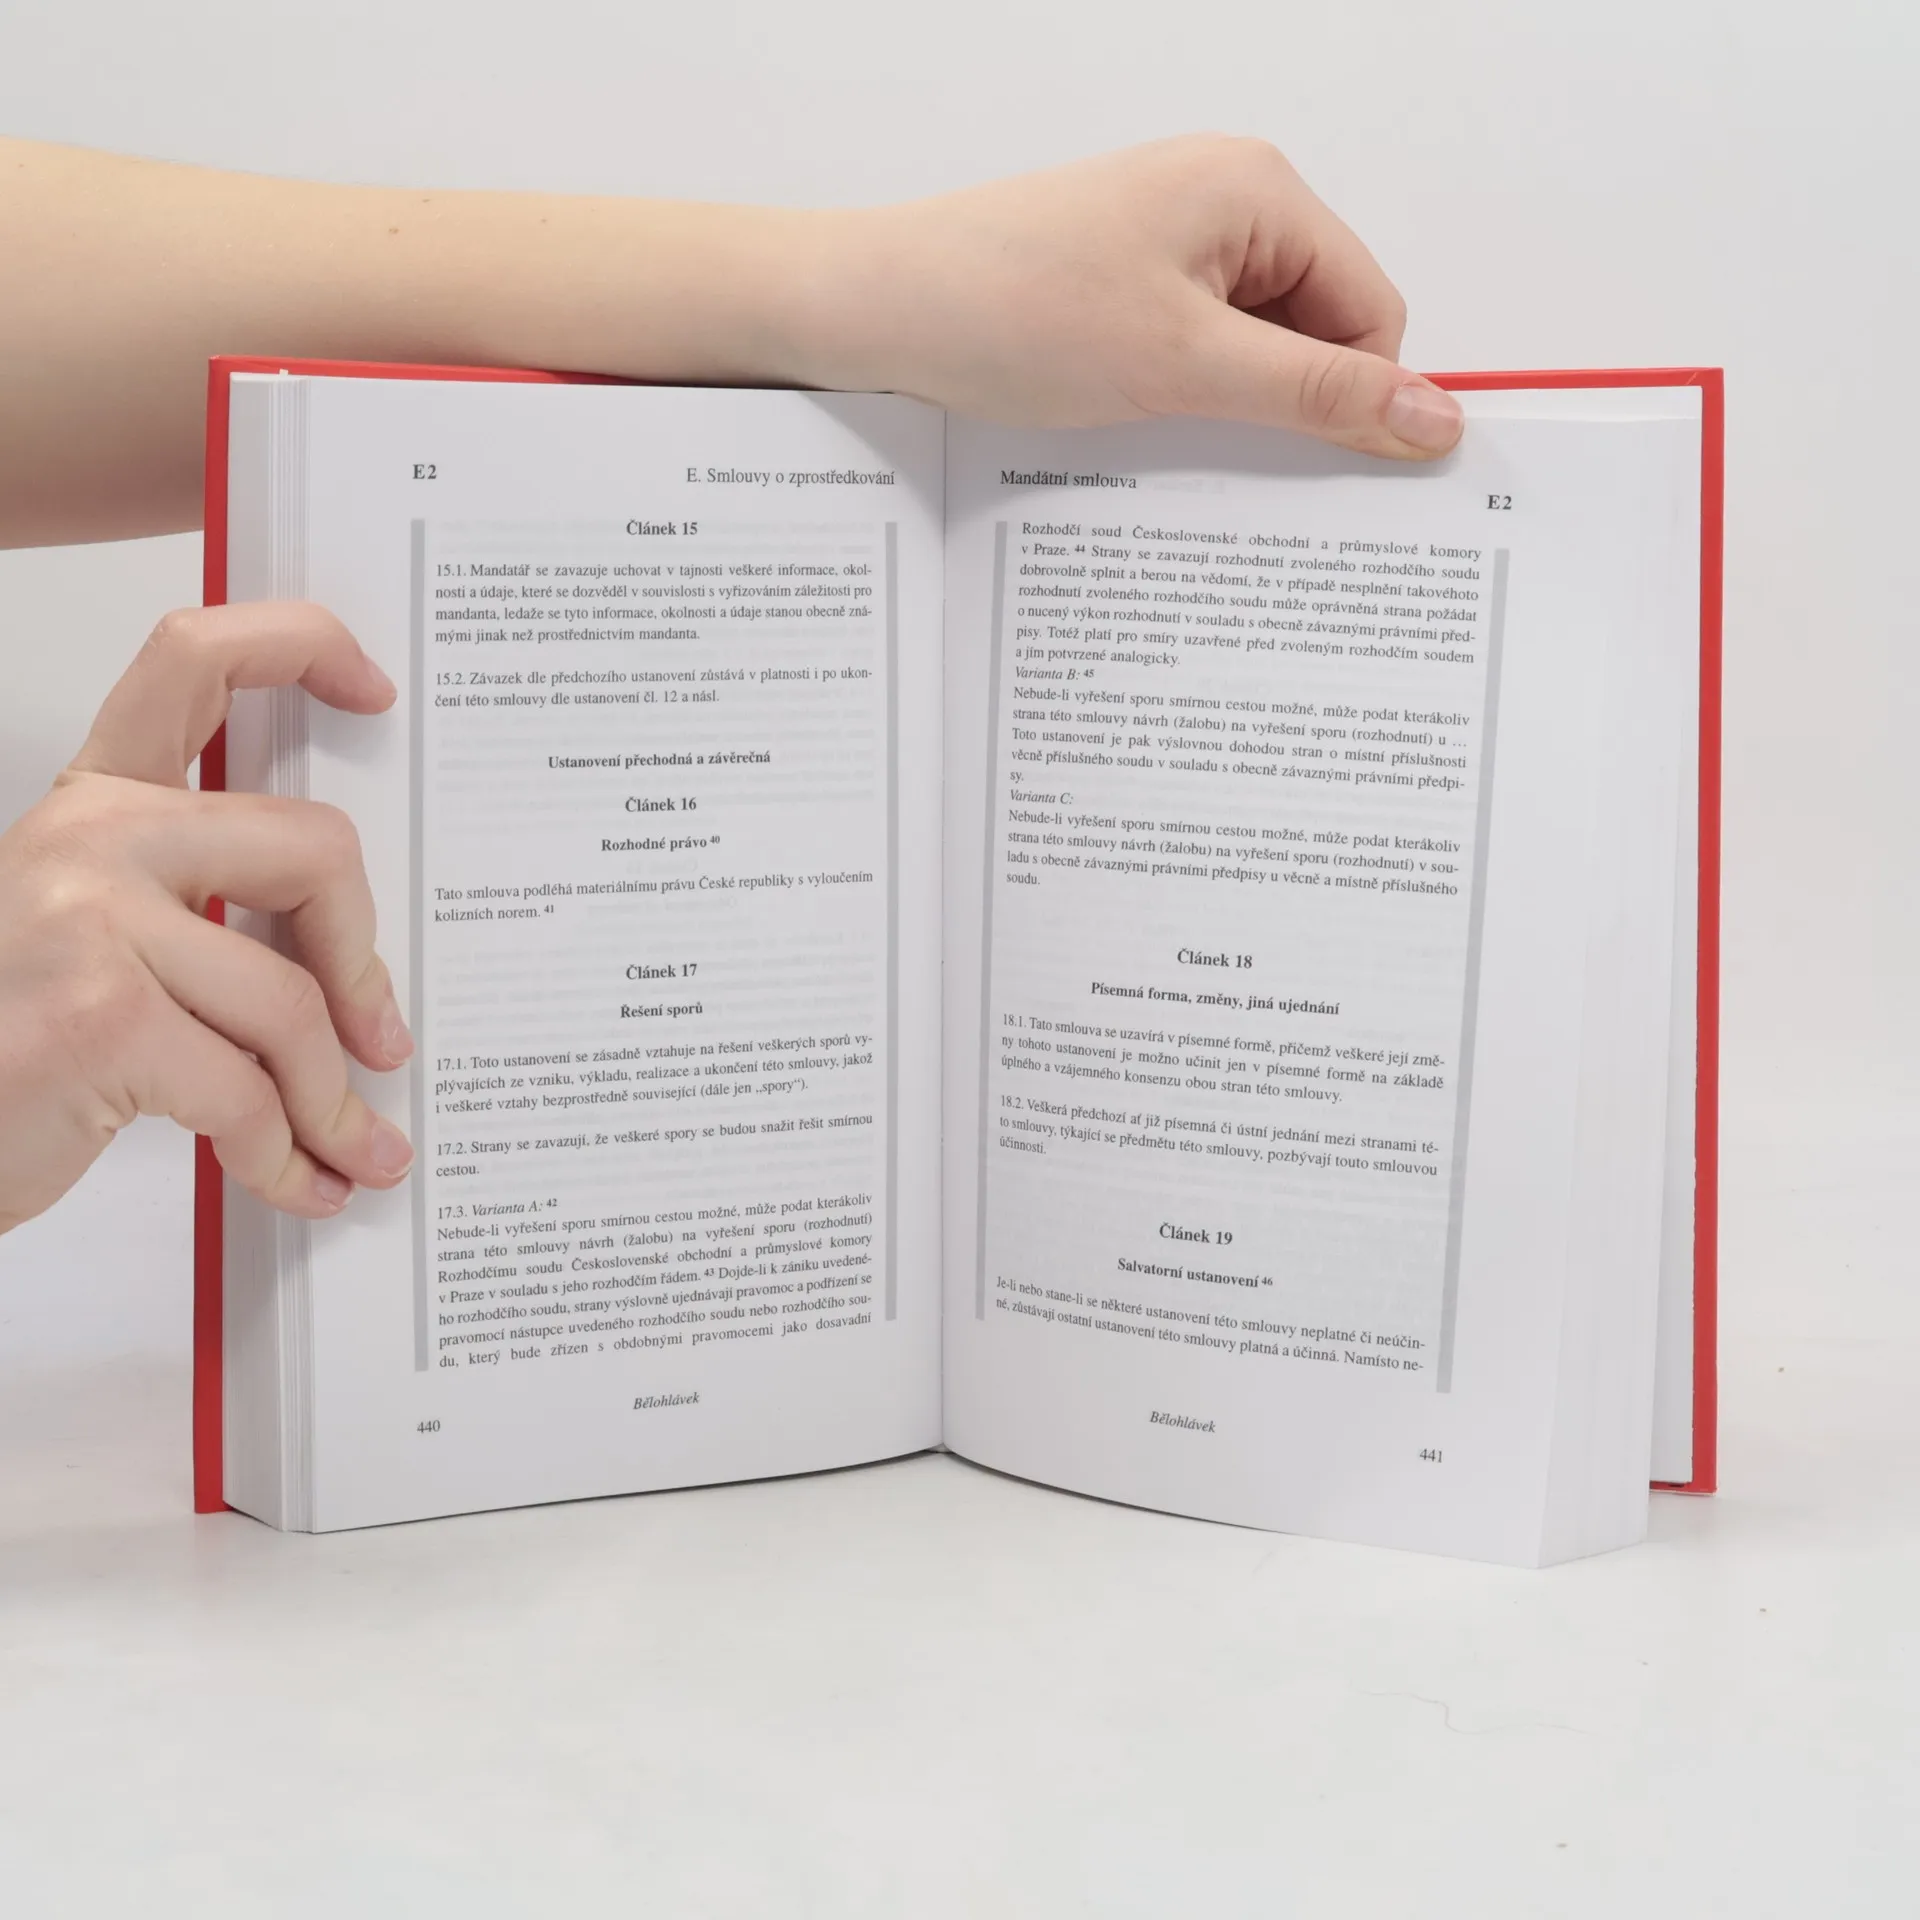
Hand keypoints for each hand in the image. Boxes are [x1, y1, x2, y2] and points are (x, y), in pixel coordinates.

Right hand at [0, 604, 412, 1233]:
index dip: (297, 644)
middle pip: (312, 852)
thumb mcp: (90, 949)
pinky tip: (304, 1183)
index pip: (195, 664)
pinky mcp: (100, 1015)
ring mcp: (88, 918)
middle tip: (385, 1041)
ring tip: (358, 1149)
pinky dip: (288, 1155)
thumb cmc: (2, 1050)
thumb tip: (354, 973)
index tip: (372, 689)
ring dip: (333, 1101)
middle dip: (366, 964)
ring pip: (291, 1002)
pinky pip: (249, 1093)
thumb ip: (200, 919)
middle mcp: (88, 837)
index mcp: (92, 806)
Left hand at [805, 135, 1461, 459]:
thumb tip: (1434, 417)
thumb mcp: (1185, 367)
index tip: (1319, 470)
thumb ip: (1318, 395)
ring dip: (1225, 407)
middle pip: (1318, 329)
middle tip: (1222, 452)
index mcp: (1258, 191)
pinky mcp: (1126, 280)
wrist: (872, 308)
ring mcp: (1170, 240)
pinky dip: (1180, 396)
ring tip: (1154, 424)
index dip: (1354, 398)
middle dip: (1284, 404)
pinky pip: (1195, 350)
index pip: (1371, 311)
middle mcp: (1223, 200)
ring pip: (1253, 349)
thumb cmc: (1009, 309)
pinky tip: (1131, 419)